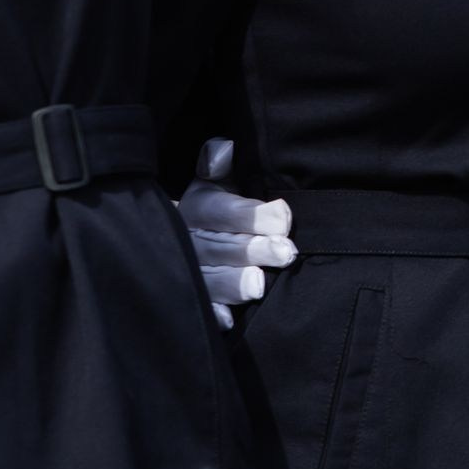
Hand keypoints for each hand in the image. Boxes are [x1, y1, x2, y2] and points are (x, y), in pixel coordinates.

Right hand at [178, 138, 297, 329]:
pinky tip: (229, 320)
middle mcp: (190, 242)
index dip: (251, 215)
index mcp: (196, 208)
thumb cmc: (217, 206)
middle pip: (223, 247)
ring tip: (259, 285)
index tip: (284, 219)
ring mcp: (191, 274)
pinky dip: (214, 315)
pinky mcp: (195, 299)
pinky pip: (202, 310)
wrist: (182, 240)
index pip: (223, 212)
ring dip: (234, 284)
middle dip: (254, 250)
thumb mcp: (215, 180)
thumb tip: (225, 148)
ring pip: (211, 280)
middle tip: (286, 252)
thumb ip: (218, 163)